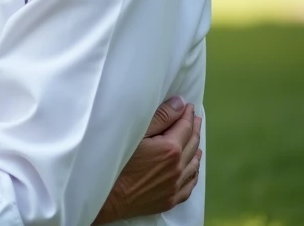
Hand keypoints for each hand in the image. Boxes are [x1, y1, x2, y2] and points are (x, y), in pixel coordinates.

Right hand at [95, 98, 201, 223]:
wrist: (108, 197)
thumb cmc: (116, 161)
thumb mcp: (135, 134)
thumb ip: (160, 118)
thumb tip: (180, 104)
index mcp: (170, 149)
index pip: (184, 127)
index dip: (187, 115)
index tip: (188, 106)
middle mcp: (178, 167)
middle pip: (192, 144)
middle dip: (193, 128)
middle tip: (194, 118)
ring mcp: (176, 185)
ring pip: (193, 164)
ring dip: (195, 149)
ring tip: (195, 139)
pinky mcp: (171, 199)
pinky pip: (190, 184)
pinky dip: (194, 172)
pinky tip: (192, 167)